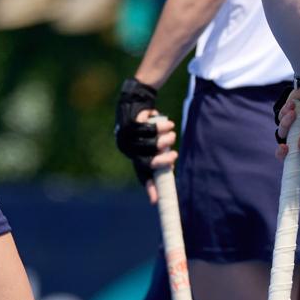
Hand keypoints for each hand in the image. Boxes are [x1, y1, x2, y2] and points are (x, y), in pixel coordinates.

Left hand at [114, 78, 178, 197]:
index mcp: (133, 155)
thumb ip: (159, 153)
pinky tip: (168, 124)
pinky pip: (147, 130)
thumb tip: (169, 167)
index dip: (149, 187)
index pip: (142, 173)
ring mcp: (125, 137)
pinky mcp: (128, 124)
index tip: (156, 201)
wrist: (138, 98)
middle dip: (161, 161)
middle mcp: (127, 149)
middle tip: (174, 156)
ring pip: (148, 145)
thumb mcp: (154, 140)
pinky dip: (160, 127)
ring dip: (164, 140)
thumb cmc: (149, 123)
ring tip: (173, 134)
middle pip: (145, 162)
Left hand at [273, 73, 299, 170]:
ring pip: (282, 133)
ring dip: (286, 123)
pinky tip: (294, 105)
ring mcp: (293, 127)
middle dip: (283, 153)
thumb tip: (299, 147)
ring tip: (294, 112)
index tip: (296, 166)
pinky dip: (285, 112)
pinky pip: (280, 119)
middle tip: (284, 148)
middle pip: (288, 152)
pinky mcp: (286, 116)